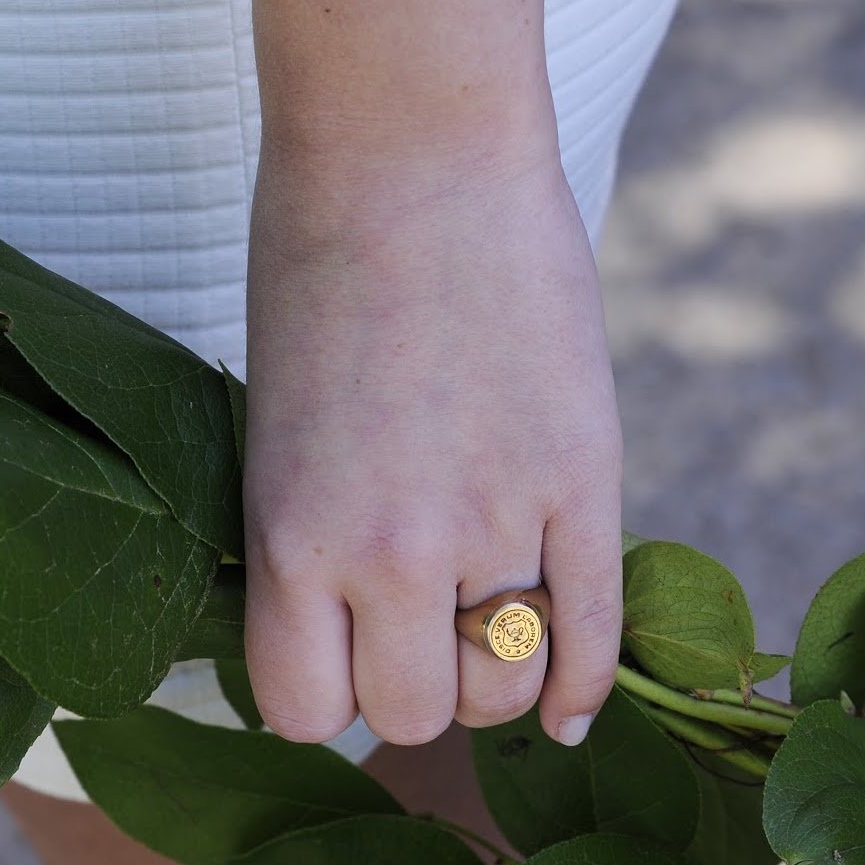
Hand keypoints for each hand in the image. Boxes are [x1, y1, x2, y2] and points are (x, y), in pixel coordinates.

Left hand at [242, 137, 622, 747]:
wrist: (410, 150)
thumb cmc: (314, 270)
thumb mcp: (271, 428)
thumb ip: (307, 545)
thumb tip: (346, 636)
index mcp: (292, 536)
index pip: (305, 711)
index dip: (325, 696)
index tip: (340, 659)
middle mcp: (391, 550)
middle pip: (413, 714)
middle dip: (414, 686)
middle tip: (419, 632)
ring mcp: (496, 517)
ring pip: (506, 684)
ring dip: (495, 675)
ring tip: (488, 624)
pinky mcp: (584, 477)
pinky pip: (593, 629)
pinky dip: (586, 684)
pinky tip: (574, 706)